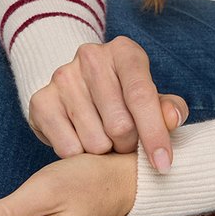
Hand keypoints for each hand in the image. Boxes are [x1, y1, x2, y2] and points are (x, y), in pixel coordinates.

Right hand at [28, 36, 187, 173]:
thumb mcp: (151, 98)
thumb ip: (168, 109)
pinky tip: (83, 141)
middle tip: (127, 144)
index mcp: (124, 51)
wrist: (80, 87)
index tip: (163, 164)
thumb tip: (173, 119)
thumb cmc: (124, 96)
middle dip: (129, 146)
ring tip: (105, 140)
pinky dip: (80, 156)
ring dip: (105, 152)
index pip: (141, 95)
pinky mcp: (41, 100)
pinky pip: (68, 148)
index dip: (155, 134)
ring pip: (94, 141)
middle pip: (119, 124)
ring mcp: (63, 77)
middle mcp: (91, 57)